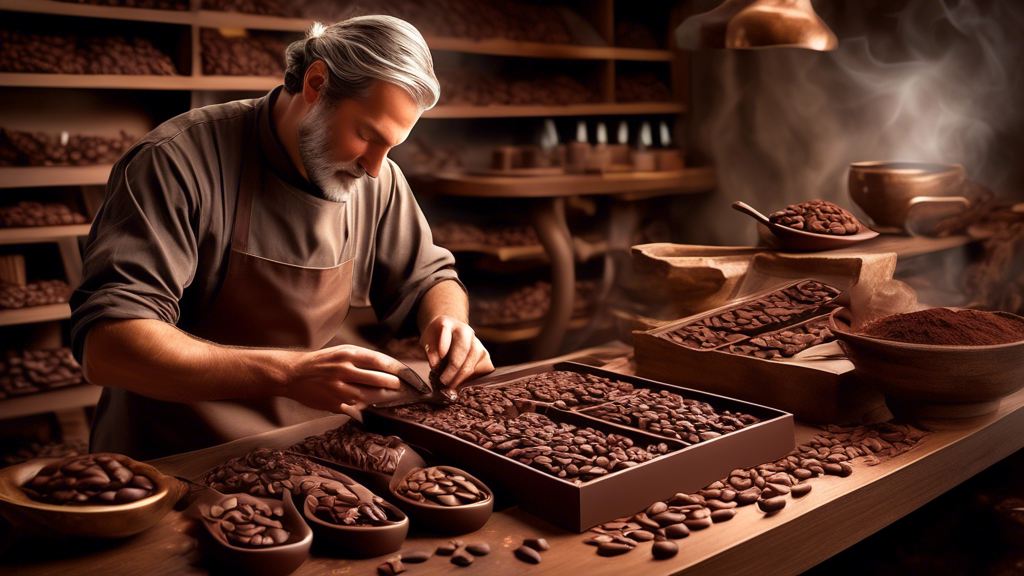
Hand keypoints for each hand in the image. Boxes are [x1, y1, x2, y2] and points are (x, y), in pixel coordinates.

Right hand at [282, 345, 405, 411]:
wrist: (293, 374)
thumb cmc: (321, 362)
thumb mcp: (342, 351)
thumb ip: (364, 359)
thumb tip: (388, 368)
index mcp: (348, 354)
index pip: (381, 362)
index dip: (398, 370)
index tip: (408, 375)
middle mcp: (344, 371)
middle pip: (380, 380)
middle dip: (395, 386)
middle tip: (403, 388)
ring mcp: (339, 390)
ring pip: (371, 397)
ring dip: (385, 398)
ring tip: (393, 396)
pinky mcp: (335, 404)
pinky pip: (358, 407)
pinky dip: (368, 406)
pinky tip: (374, 405)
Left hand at [420, 315, 493, 388]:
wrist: (450, 332)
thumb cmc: (436, 338)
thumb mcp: (427, 341)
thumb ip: (430, 350)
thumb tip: (435, 363)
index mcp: (447, 322)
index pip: (445, 330)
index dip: (442, 345)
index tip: (436, 362)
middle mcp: (465, 330)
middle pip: (462, 350)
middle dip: (453, 369)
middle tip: (444, 381)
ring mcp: (477, 341)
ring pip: (473, 361)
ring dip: (462, 376)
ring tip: (451, 385)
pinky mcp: (484, 353)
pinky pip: (482, 368)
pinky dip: (473, 377)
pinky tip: (463, 383)